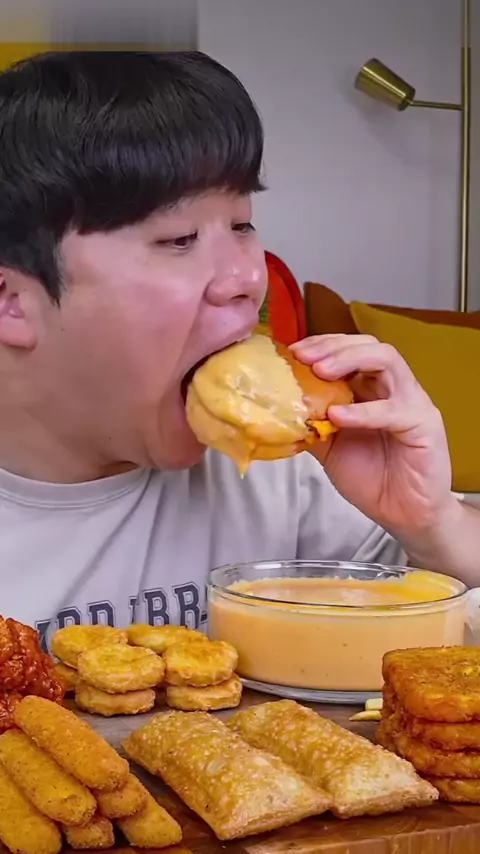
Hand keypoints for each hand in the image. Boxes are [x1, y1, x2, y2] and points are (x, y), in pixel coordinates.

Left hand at [291, 334, 452, 535]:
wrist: (404, 515)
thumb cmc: (373, 478)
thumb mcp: (330, 447)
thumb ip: (310, 424)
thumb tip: (276, 409)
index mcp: (373, 389)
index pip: (352, 349)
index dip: (323, 345)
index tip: (293, 352)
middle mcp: (395, 389)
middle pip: (370, 346)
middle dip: (334, 346)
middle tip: (304, 356)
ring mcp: (412, 403)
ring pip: (388, 361)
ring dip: (350, 361)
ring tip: (320, 371)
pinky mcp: (424, 426)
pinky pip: (395, 409)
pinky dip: (363, 410)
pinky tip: (337, 415)